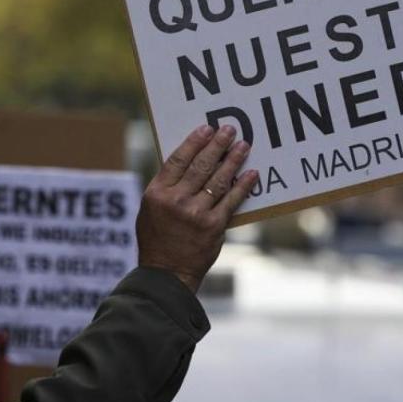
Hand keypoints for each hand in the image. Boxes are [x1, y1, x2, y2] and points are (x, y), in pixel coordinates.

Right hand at [136, 125, 257, 292]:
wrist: (167, 272)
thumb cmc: (158, 238)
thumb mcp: (150, 209)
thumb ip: (167, 186)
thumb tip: (189, 160)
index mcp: (157, 193)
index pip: (178, 160)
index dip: (194, 142)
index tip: (206, 129)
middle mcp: (176, 201)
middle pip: (201, 165)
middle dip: (217, 145)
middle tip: (229, 130)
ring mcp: (196, 213)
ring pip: (218, 179)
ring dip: (233, 160)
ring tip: (243, 146)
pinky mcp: (214, 226)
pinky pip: (232, 200)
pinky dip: (243, 185)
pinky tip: (251, 173)